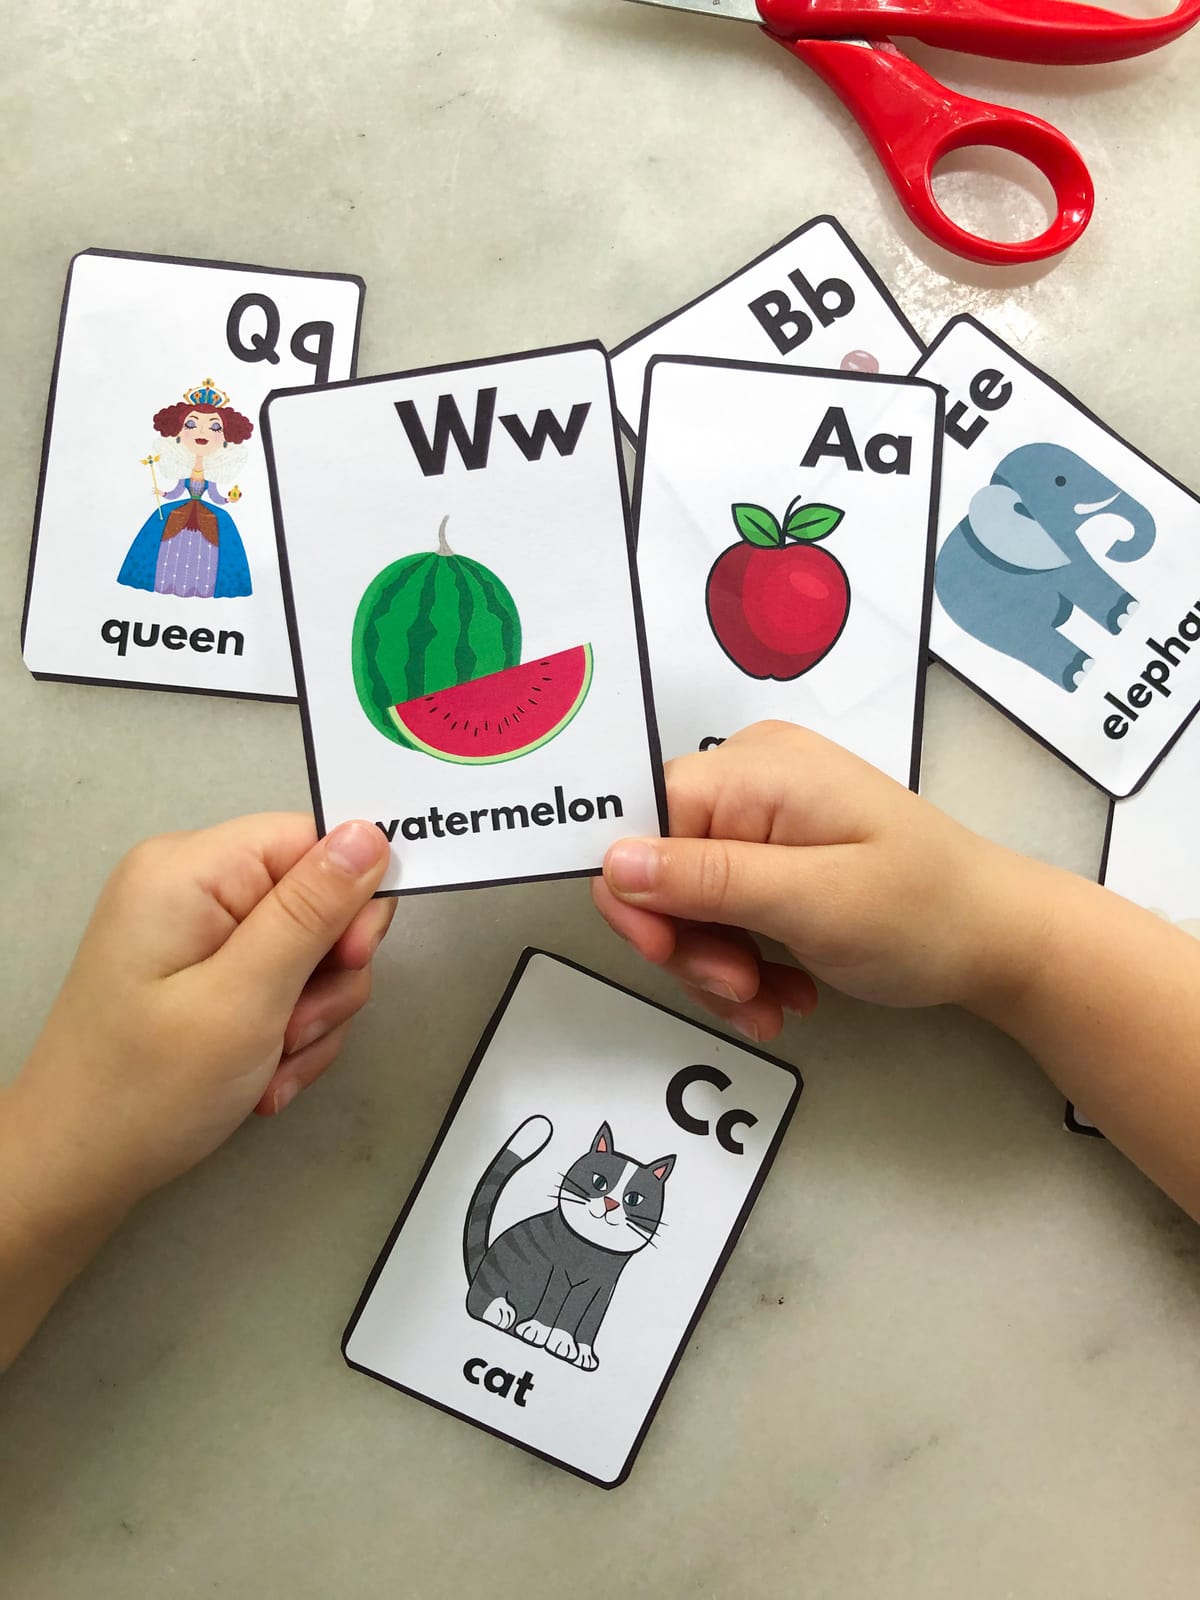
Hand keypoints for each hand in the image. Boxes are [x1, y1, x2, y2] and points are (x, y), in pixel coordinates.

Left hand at [9, 815, 393, 1216]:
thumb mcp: (244, 1000)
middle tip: (295, 1029)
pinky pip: (286, 982)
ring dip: (311, 1016)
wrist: (77, 1170)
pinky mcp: (207, 968)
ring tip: (270, 1062)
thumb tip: (368, 836)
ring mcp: (198, 929)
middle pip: (320, 898)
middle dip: (328, 974)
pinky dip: (290, 1032)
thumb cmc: (141, 1093)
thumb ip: (311, 912)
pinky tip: (263, 1073)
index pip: (314, 840)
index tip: (348, 962)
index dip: (351, 898)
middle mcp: (192, 885)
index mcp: (189, 870)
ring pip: (313, 951)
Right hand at [592, 722, 1020, 1041]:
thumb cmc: (923, 913)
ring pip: (684, 897)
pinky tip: (781, 994)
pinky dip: (740, 960)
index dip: (639, 894)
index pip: (642, 817)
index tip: (670, 956)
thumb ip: (709, 879)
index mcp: (757, 769)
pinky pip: (721, 907)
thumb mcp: (814, 901)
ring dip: (716, 965)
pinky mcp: (776, 855)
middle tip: (741, 991)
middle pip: (659, 863)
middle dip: (687, 942)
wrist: (1001, 939)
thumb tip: (612, 862)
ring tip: (770, 1007)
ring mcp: (764, 817)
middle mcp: (751, 778)